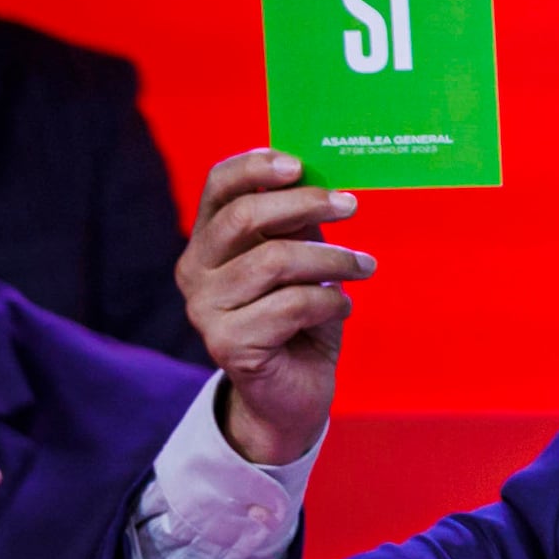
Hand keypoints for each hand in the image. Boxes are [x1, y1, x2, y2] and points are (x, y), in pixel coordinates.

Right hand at [179, 149, 368, 467]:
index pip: (218, 187)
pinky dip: (329, 302)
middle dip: (305, 205)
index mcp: (208, 241)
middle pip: (245, 218)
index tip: (300, 164)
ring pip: (274, 261)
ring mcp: (205, 310)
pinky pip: (290, 305)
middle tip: (350, 205)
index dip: (255, 167)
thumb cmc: (300, 321)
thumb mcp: (302, 264)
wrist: (294, 394)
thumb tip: (320, 179)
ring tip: (364, 266)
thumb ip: (300, 226)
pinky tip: (342, 309)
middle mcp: (194, 271)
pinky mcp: (228, 344)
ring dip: (332, 260)